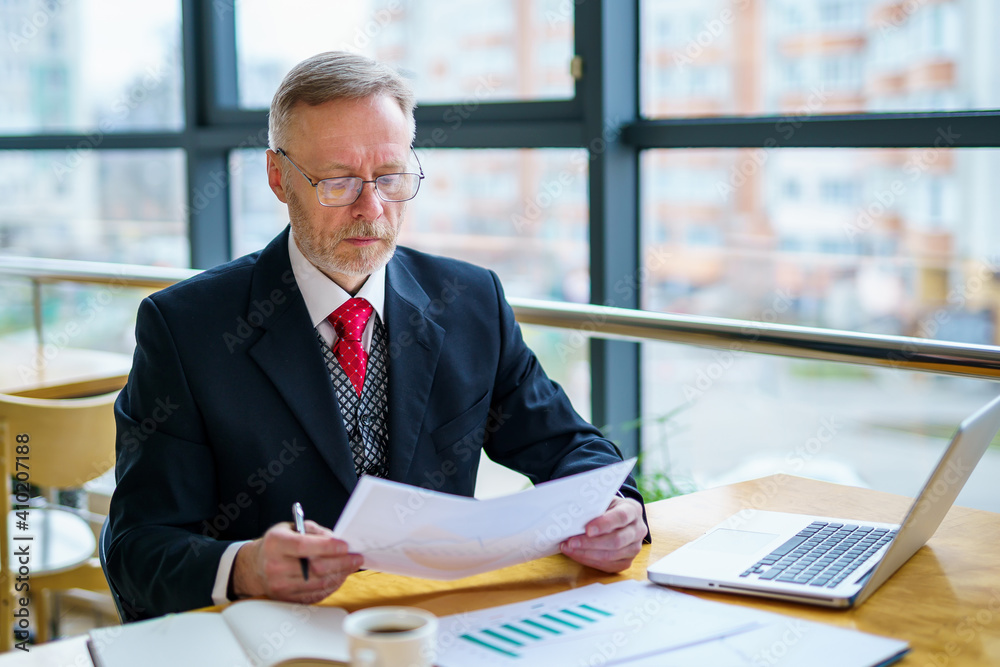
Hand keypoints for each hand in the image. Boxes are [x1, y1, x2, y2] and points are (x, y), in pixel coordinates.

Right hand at [231, 520, 362, 603]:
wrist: (256, 567)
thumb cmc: (277, 544)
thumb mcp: (292, 528)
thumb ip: (315, 531)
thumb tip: (338, 539)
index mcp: (275, 544)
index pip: (304, 546)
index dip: (328, 546)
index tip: (345, 546)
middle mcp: (275, 567)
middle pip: (315, 568)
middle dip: (341, 563)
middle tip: (356, 557)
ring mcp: (280, 586)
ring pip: (318, 584)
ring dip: (340, 575)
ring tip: (351, 566)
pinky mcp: (287, 599)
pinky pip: (316, 595)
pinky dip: (332, 586)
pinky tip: (340, 577)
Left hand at [560, 496, 644, 571]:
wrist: (617, 518)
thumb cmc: (606, 508)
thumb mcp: (602, 500)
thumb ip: (593, 506)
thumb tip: (572, 515)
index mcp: (633, 510)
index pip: (621, 517)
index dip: (604, 524)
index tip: (587, 529)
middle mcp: (638, 530)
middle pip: (616, 540)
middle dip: (590, 543)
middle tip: (571, 542)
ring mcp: (634, 548)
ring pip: (610, 556)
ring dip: (586, 553)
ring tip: (568, 547)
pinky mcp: (627, 561)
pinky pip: (607, 565)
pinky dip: (588, 560)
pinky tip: (575, 554)